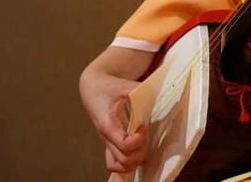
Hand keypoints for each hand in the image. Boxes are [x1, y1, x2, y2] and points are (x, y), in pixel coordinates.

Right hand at [80, 48, 153, 172]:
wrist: (92, 89)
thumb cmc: (106, 87)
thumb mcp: (123, 85)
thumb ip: (140, 89)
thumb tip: (159, 92)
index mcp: (108, 124)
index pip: (124, 144)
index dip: (139, 139)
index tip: (144, 125)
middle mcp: (106, 137)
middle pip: (124, 160)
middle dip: (140, 151)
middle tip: (145, 134)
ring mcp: (107, 142)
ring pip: (118, 166)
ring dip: (135, 160)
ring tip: (142, 143)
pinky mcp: (110, 143)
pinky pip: (115, 163)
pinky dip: (128, 162)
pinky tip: (139, 150)